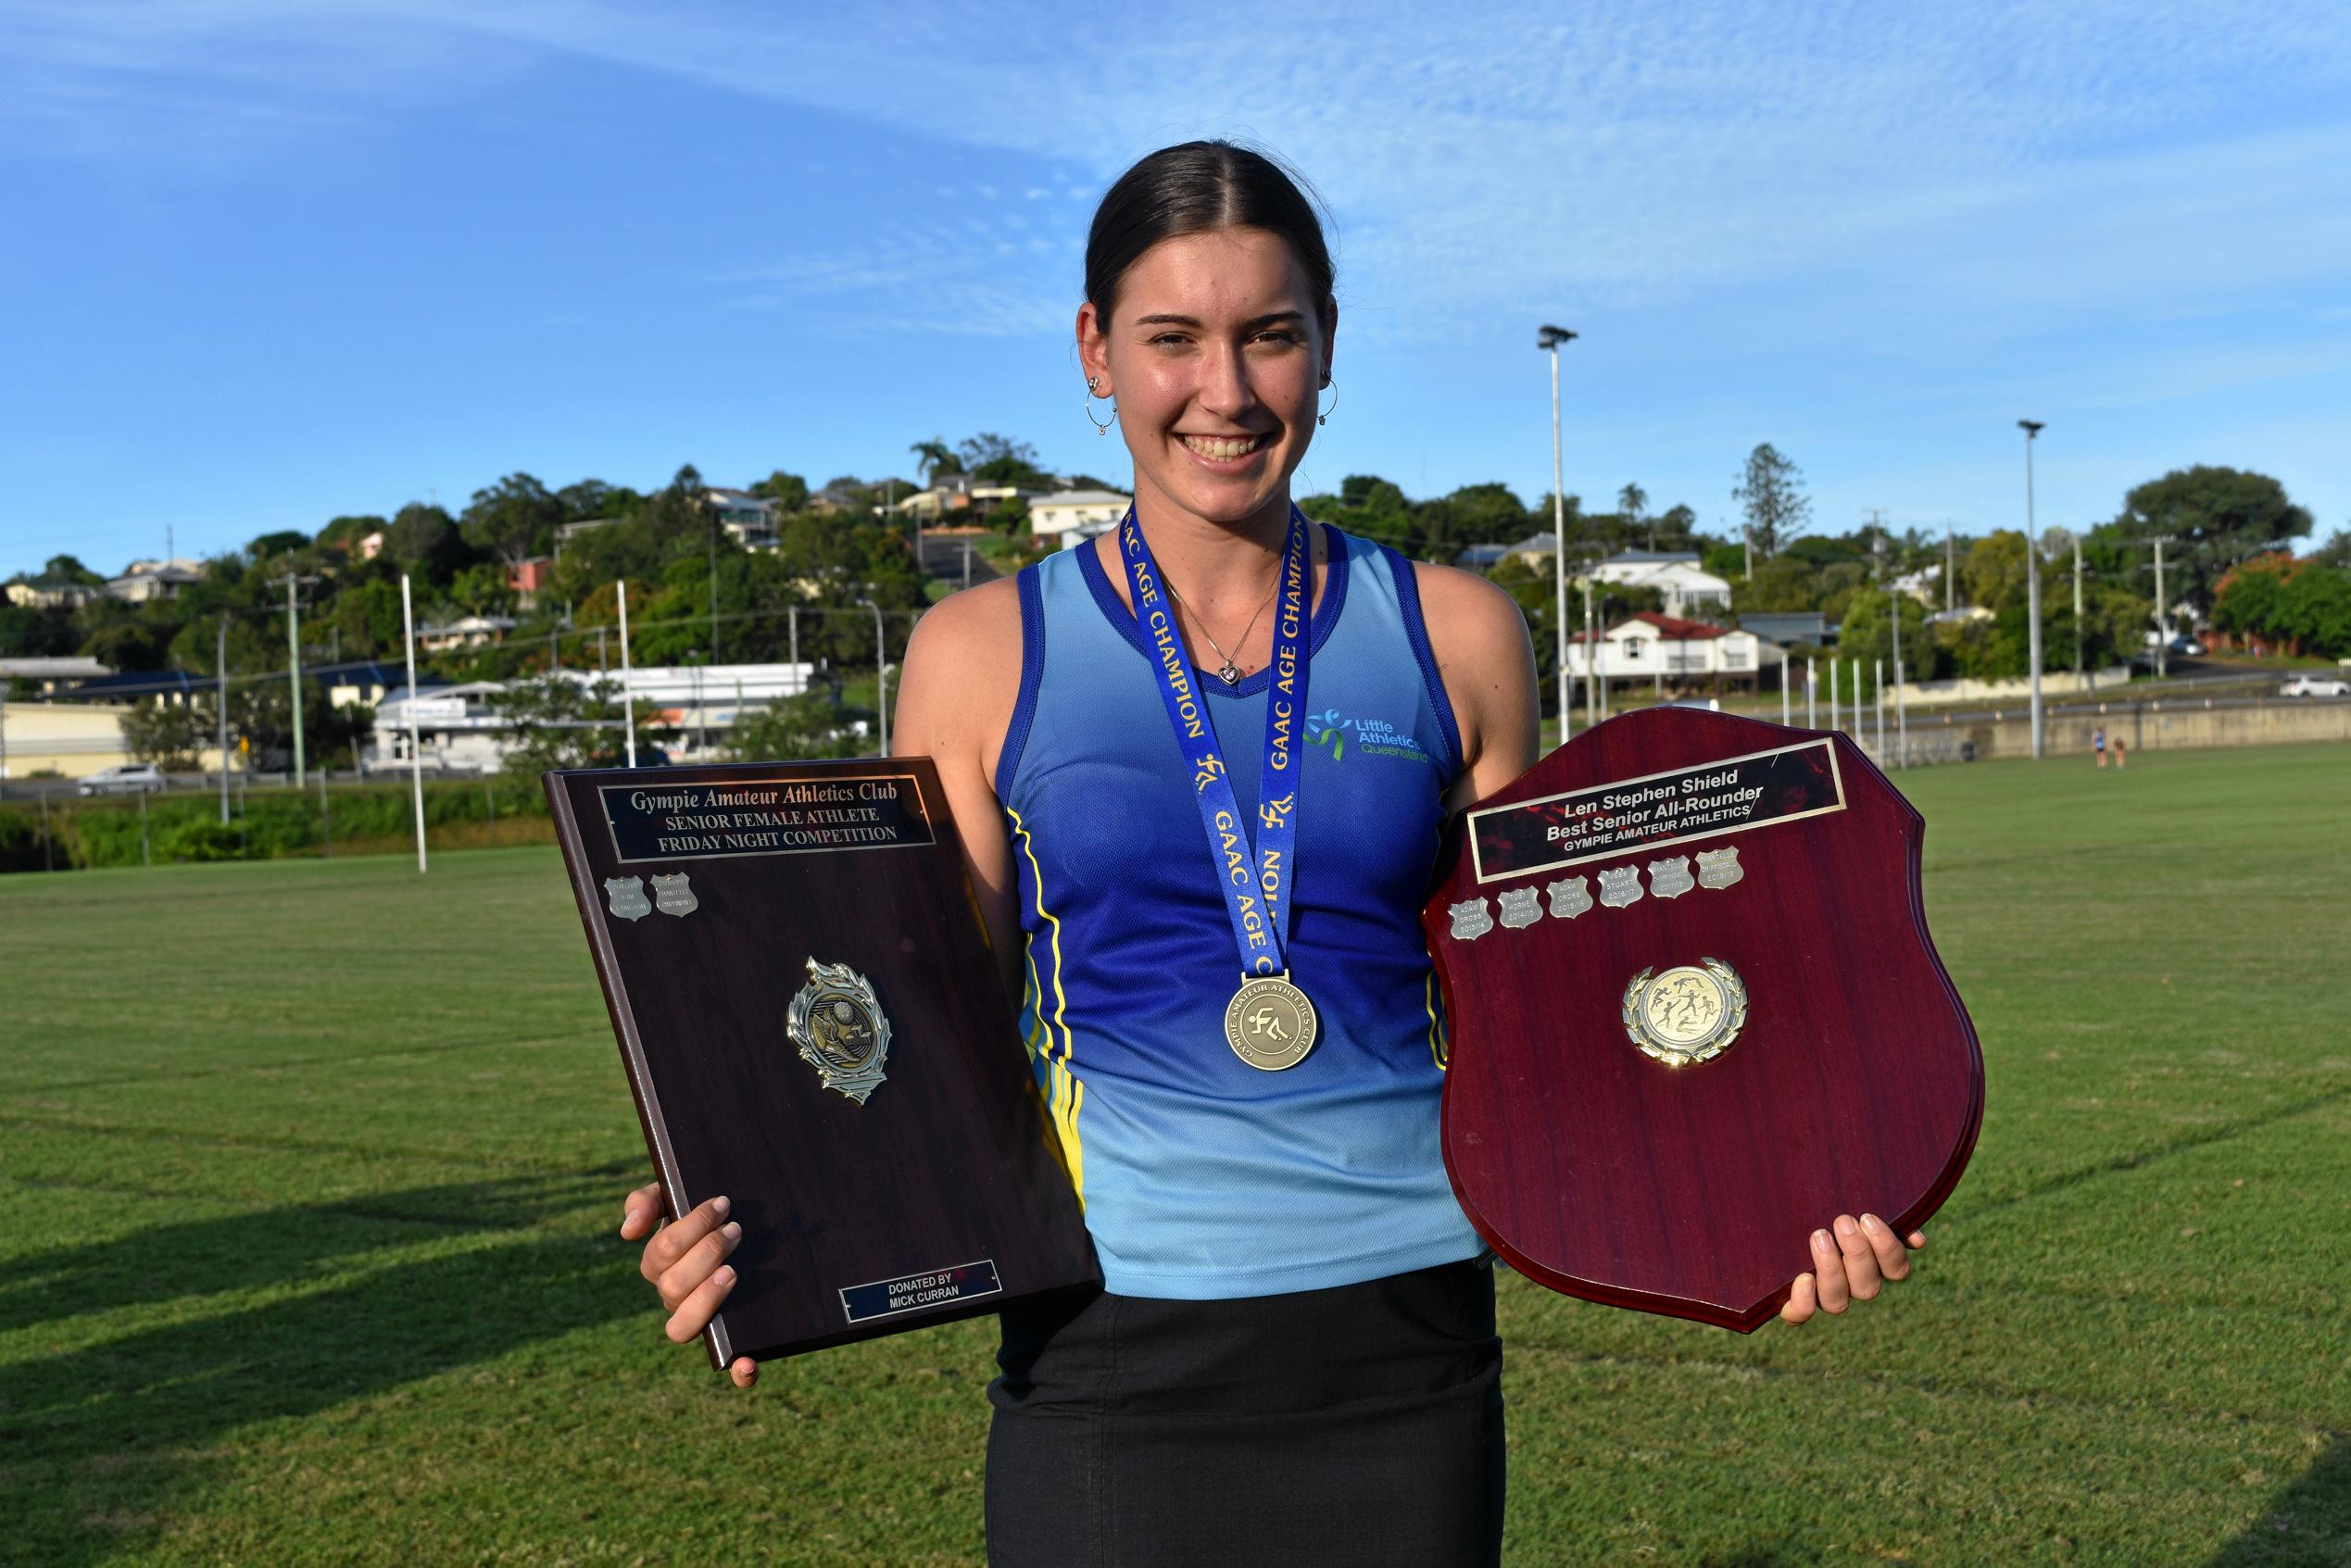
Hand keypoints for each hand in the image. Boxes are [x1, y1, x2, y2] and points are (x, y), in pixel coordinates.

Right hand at [620, 1182, 759, 1386]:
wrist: (741, 1228)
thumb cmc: (700, 1214)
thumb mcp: (672, 1197)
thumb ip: (646, 1202)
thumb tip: (629, 1232)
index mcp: (660, 1268)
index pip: (660, 1255)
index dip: (690, 1230)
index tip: (723, 1206)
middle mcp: (674, 1298)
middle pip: (673, 1287)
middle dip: (706, 1254)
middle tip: (735, 1230)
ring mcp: (699, 1320)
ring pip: (682, 1328)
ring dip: (706, 1301)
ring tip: (733, 1271)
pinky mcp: (730, 1339)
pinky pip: (727, 1364)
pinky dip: (738, 1370)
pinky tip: (748, 1365)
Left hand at [1779, 1213, 1924, 1324]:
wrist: (1780, 1203)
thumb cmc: (1822, 1200)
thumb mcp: (1851, 1199)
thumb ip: (1884, 1216)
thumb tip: (1917, 1240)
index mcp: (1872, 1263)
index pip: (1896, 1270)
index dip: (1888, 1250)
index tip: (1868, 1218)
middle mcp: (1850, 1284)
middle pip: (1868, 1288)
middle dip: (1857, 1253)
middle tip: (1842, 1221)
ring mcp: (1822, 1294)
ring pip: (1837, 1303)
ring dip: (1832, 1270)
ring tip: (1820, 1236)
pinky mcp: (1792, 1300)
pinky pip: (1799, 1315)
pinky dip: (1804, 1301)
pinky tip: (1803, 1277)